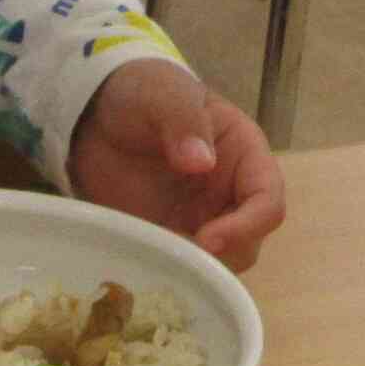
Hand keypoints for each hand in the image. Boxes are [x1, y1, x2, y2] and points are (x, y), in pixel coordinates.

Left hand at [66, 58, 285, 269]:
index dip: (248, 225)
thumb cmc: (143, 94)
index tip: (209, 239)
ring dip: (193, 270)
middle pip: (248, 244)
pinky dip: (166, 272)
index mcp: (244, 157)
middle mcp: (231, 195)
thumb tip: (201, 162)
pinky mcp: (168, 238)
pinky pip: (179, 268)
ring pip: (217, 265)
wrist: (96, 114)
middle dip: (220, 257)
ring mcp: (200, 221)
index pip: (268, 201)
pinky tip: (139, 260)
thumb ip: (182, 120)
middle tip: (175, 254)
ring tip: (154, 254)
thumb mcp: (162, 93)